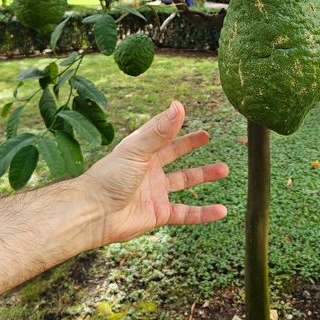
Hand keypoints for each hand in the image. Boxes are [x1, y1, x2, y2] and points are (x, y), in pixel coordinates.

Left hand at [81, 101, 228, 245]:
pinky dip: (204, 213)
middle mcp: (149, 170)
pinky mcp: (158, 214)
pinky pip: (186, 213)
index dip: (173, 122)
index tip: (185, 111)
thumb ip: (161, 131)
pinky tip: (222, 211)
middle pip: (174, 154)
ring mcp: (155, 192)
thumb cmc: (110, 177)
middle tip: (207, 136)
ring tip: (225, 169)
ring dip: (204, 175)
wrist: (94, 213)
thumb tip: (179, 105)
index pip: (161, 132)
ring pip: (184, 182)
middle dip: (190, 145)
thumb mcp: (138, 149)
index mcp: (142, 151)